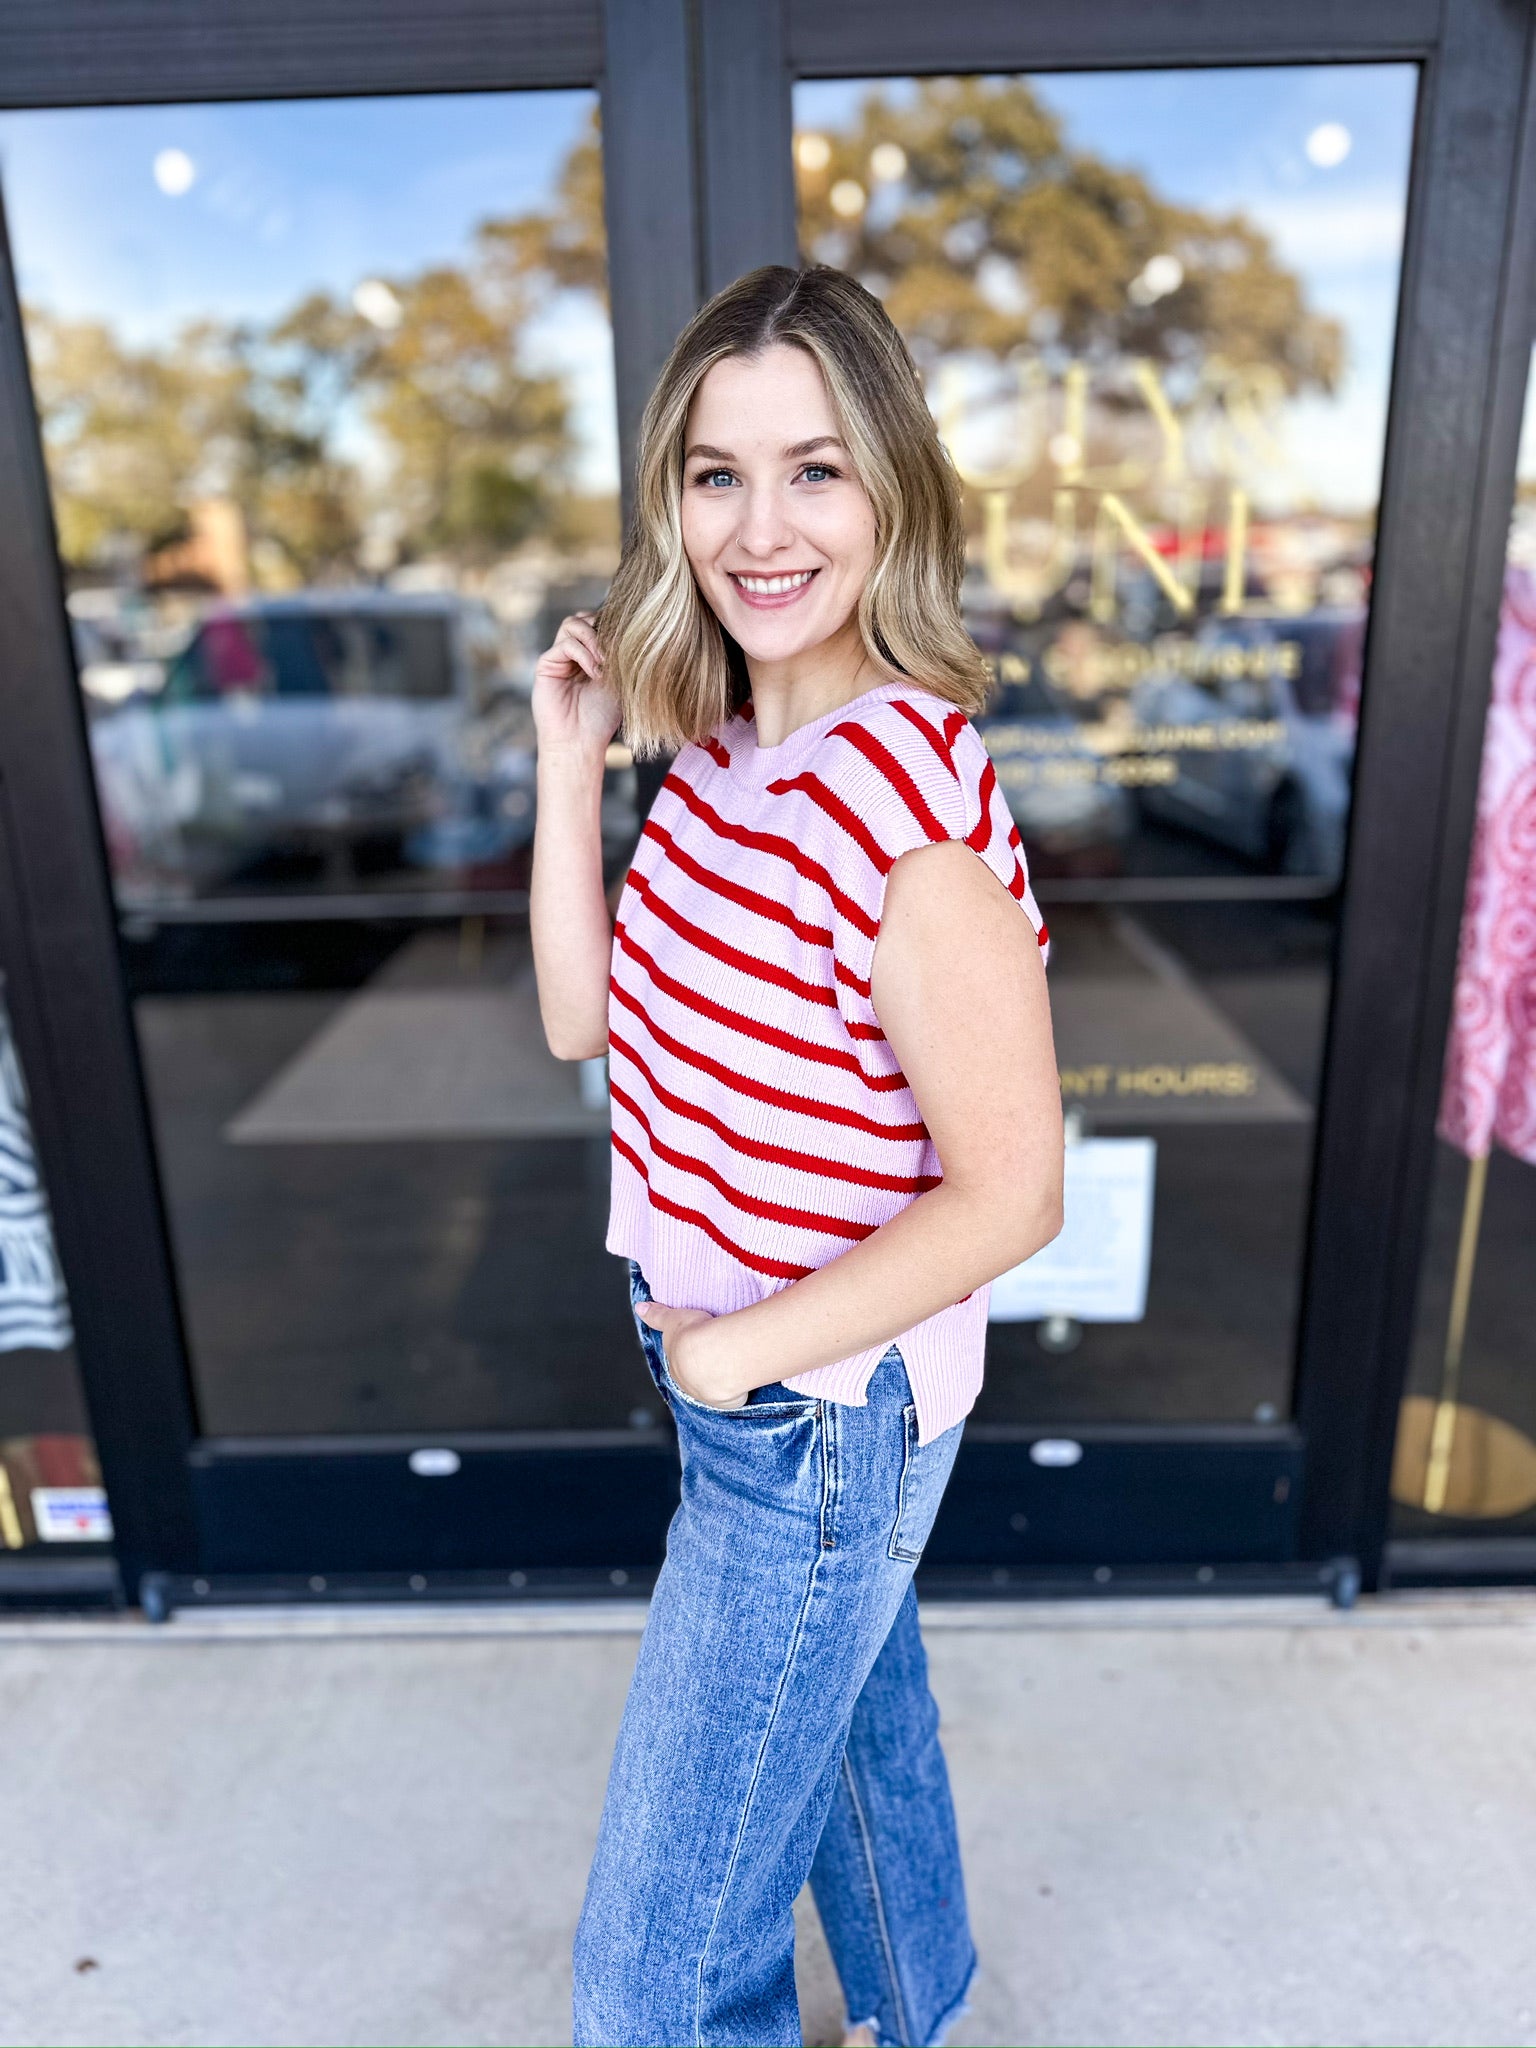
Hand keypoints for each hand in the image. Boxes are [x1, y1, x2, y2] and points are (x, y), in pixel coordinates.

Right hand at [532, 610, 620, 758]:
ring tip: (605, 663)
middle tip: (615, 652)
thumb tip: (630, 629)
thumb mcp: (619, 681)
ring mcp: (559, 658)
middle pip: (583, 617)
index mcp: (590, 655)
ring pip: (573, 623)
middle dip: (602, 628)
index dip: (612, 627)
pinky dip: (584, 654)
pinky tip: (595, 673)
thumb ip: (620, 655)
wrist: (580, 742)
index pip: (598, 624)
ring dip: (594, 639)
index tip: (630, 643)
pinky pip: (566, 644)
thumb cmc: (602, 718)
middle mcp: (573, 653)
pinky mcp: (546, 665)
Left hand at [635, 1300, 748, 1409]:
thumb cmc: (694, 1335)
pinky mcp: (727, 1402)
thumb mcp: (672, 1319)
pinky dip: (735, 1389)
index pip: (679, 1362)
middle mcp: (687, 1384)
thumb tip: (640, 1309)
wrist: (717, 1352)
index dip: (688, 1353)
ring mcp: (707, 1395)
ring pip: (712, 1386)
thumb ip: (656, 1315)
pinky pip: (731, 1398)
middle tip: (717, 1352)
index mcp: (674, 1366)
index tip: (697, 1346)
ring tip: (730, 1363)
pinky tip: (739, 1379)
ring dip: (719, 1377)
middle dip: (702, 1367)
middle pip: (694, 1376)